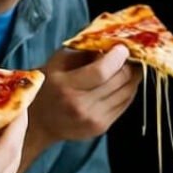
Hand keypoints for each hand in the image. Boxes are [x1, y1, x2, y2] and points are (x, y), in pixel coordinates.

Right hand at [24, 44, 139, 157]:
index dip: (117, 57)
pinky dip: (128, 90)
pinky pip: (125, 104)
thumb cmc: (48, 87)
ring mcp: (93, 119)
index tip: (122, 48)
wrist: (40, 122)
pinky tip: (123, 82)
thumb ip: (83, 51)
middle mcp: (81, 106)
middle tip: (130, 55)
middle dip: (129, 64)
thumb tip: (110, 44)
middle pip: (119, 81)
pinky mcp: (102, 127)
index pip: (101, 72)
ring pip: (127, 92)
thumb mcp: (58, 62)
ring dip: (132, 77)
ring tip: (129, 67)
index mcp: (66, 87)